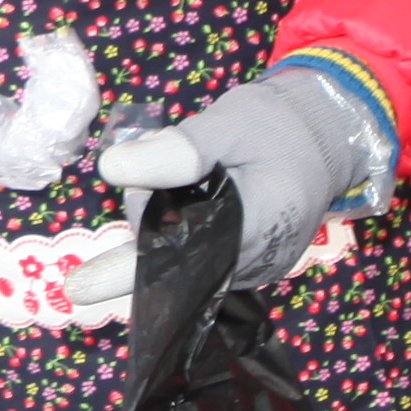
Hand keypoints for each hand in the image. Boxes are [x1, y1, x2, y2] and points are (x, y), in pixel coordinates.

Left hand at [96, 59, 401, 291]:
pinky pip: (200, 256)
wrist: (331, 134)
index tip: (79, 288)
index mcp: (259, 226)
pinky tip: (194, 191)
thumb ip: (176, 149)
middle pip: (175, 258)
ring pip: (184, 259)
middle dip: (149, 214)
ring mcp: (256, 269)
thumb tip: (111, 169)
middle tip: (158, 156)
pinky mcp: (250, 265)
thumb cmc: (282, 123)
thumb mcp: (229, 122)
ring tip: (189, 169)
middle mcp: (257, 263)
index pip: (182, 259)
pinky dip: (184, 226)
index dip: (127, 271)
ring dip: (166, 219)